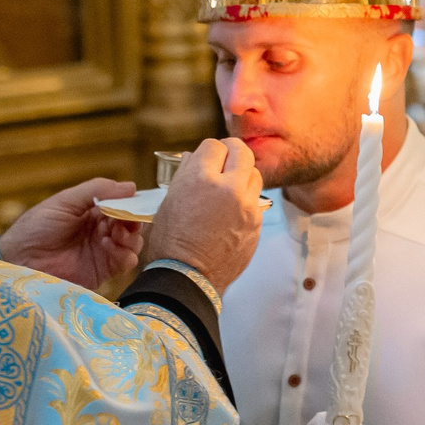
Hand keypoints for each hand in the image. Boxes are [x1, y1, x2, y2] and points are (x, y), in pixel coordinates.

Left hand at [0, 178, 142, 288]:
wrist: (20, 260)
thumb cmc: (37, 227)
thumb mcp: (65, 202)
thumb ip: (97, 190)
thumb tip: (131, 186)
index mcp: (93, 211)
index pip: (123, 205)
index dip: (131, 203)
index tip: (133, 201)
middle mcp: (101, 231)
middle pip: (132, 224)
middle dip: (133, 220)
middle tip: (125, 219)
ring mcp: (103, 251)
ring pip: (133, 243)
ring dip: (130, 236)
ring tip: (115, 233)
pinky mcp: (103, 271)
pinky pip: (125, 262)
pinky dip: (124, 253)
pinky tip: (108, 246)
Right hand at [144, 137, 263, 294]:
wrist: (188, 278)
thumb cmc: (170, 242)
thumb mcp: (168, 202)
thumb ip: (184, 175)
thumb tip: (192, 157)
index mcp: (200, 179)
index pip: (214, 145)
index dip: (208, 152)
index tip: (206, 159)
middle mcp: (227, 188)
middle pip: (241, 151)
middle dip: (232, 152)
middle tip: (225, 160)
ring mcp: (246, 207)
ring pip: (255, 174)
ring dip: (243, 175)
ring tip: (229, 187)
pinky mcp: (256, 224)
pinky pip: (256, 200)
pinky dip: (246, 200)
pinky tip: (232, 211)